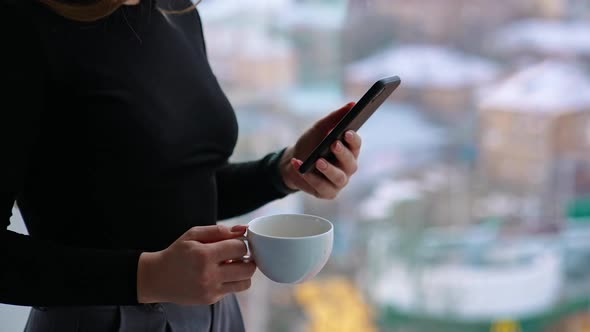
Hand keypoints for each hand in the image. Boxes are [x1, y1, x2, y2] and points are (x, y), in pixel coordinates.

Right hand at [137, 224, 254, 304]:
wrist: (158, 278)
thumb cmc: (177, 253)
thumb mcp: (193, 234)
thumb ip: (219, 230)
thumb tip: (243, 229)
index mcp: (204, 255)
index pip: (239, 248)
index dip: (241, 243)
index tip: (234, 243)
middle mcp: (208, 274)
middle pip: (248, 267)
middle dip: (247, 258)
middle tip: (238, 255)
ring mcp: (210, 289)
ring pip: (245, 282)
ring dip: (243, 272)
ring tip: (232, 265)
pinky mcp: (210, 299)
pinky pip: (233, 290)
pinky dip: (232, 281)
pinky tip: (221, 275)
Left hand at [280, 102, 362, 198]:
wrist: (291, 162)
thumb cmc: (310, 144)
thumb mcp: (320, 129)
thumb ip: (335, 118)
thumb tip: (352, 104)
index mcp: (349, 150)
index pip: (356, 145)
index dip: (353, 139)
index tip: (346, 132)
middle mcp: (347, 167)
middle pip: (351, 162)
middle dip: (343, 153)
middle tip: (334, 144)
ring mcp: (338, 182)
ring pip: (339, 178)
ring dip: (329, 169)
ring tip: (318, 161)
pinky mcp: (327, 193)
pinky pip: (322, 187)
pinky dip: (310, 177)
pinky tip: (299, 166)